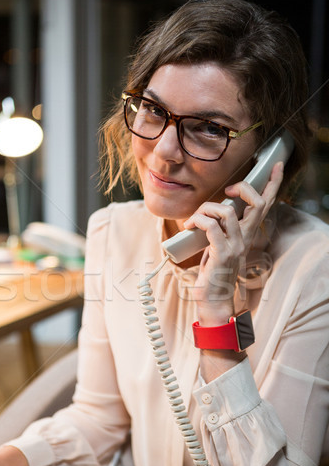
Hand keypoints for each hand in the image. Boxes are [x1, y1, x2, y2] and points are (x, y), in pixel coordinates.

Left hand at [184, 161, 283, 323]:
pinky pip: (211, 226)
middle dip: (245, 187)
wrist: (213, 299)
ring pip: (228, 211)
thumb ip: (218, 229)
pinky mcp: (222, 253)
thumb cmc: (212, 273)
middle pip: (258, 203)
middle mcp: (246, 238)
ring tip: (195, 218)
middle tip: (228, 190)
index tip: (276, 166)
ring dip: (207, 208)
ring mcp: (236, 246)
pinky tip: (189, 226)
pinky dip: (198, 220)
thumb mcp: (217, 245)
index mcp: (247, 234)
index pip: (266, 205)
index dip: (273, 184)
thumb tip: (205, 213)